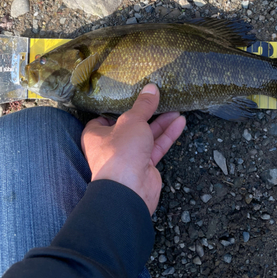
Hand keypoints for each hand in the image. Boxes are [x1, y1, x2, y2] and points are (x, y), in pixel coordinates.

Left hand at [81, 84, 185, 214]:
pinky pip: (157, 146)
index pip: (105, 117)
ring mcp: (129, 156)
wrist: (129, 190)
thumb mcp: (132, 120)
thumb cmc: (120, 151)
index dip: (118, 107)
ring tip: (176, 108)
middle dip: (146, 113)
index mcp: (97, 134)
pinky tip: (180, 122)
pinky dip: (167, 135)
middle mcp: (111, 145)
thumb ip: (143, 105)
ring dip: (161, 123)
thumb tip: (152, 87)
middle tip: (159, 99)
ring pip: (146, 135)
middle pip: (130, 125)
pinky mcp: (145, 165)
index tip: (131, 95)